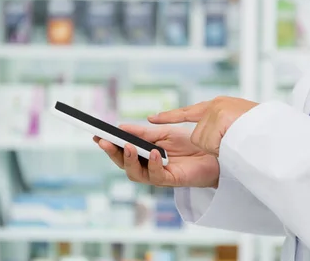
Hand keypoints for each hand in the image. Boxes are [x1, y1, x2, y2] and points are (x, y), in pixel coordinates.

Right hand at [94, 124, 218, 187]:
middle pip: (123, 165)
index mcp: (144, 154)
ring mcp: (158, 175)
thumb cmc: (189, 144)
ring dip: (129, 160)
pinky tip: (155, 153)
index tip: (97, 135)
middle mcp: (147, 166)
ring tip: (128, 147)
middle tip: (105, 142)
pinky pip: (157, 176)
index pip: (121, 151)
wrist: (213, 153)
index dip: (108, 145)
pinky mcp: (171, 180)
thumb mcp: (164, 133)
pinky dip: (154, 164)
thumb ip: (143, 132)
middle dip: (113, 153)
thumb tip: (121, 127)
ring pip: (135, 174)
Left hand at [148, 96, 257, 155]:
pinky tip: (233, 142)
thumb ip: (221, 126)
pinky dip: (220, 148)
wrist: (276, 130)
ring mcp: (216, 111)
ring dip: (218, 147)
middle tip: (229, 144)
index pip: (189, 112)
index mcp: (219, 106)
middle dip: (212, 146)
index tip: (151, 118)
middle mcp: (216, 105)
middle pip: (197, 136)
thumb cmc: (262, 132)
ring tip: (236, 142)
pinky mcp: (217, 117)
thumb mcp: (238, 125)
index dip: (169, 116)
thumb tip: (208, 138)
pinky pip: (209, 143)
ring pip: (202, 141)